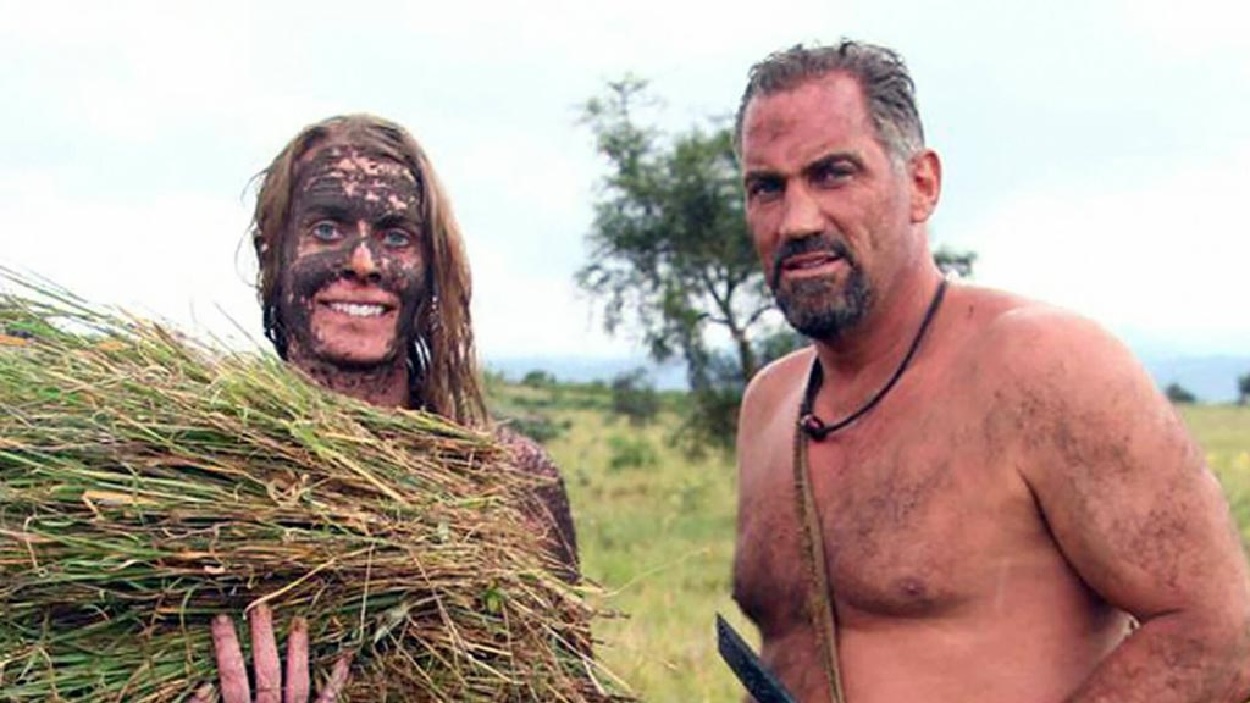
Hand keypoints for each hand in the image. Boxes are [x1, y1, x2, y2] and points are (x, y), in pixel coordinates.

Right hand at [189, 602, 352, 702]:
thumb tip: (202, 688)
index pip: (230, 676)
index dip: (226, 648)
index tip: (221, 620)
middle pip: (264, 670)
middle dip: (261, 638)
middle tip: (259, 607)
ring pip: (297, 682)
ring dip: (298, 652)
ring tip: (298, 624)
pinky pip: (327, 702)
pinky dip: (337, 680)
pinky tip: (345, 658)